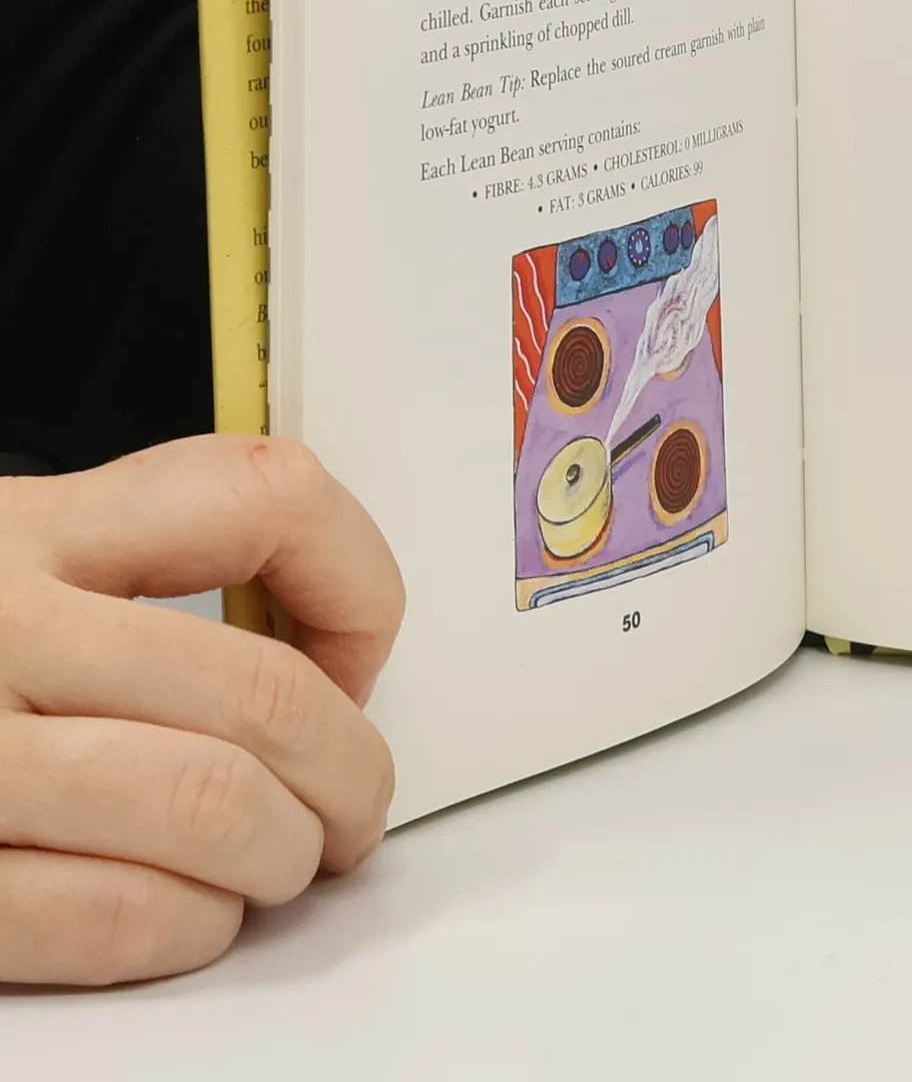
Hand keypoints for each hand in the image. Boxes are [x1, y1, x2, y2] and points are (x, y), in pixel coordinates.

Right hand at [0, 434, 403, 985]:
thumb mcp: (6, 560)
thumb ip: (139, 572)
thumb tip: (325, 656)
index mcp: (29, 530)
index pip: (268, 497)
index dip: (357, 585)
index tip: (360, 652)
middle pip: (261, 692)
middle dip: (350, 770)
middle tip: (355, 804)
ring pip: (204, 808)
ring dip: (280, 857)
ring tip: (280, 864)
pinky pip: (102, 918)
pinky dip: (183, 930)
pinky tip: (189, 917)